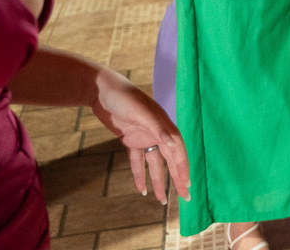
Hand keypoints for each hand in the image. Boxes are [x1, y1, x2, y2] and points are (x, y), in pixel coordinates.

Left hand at [90, 68, 190, 202]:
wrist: (102, 90)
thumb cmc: (124, 96)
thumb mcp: (140, 111)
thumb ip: (157, 127)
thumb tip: (174, 145)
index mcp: (164, 125)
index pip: (178, 151)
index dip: (183, 167)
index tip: (187, 184)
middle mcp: (157, 133)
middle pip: (170, 160)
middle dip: (176, 178)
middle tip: (184, 197)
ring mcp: (144, 137)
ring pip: (154, 164)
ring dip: (158, 180)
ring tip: (161, 199)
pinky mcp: (130, 140)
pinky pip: (137, 161)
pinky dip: (139, 174)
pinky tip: (141, 189)